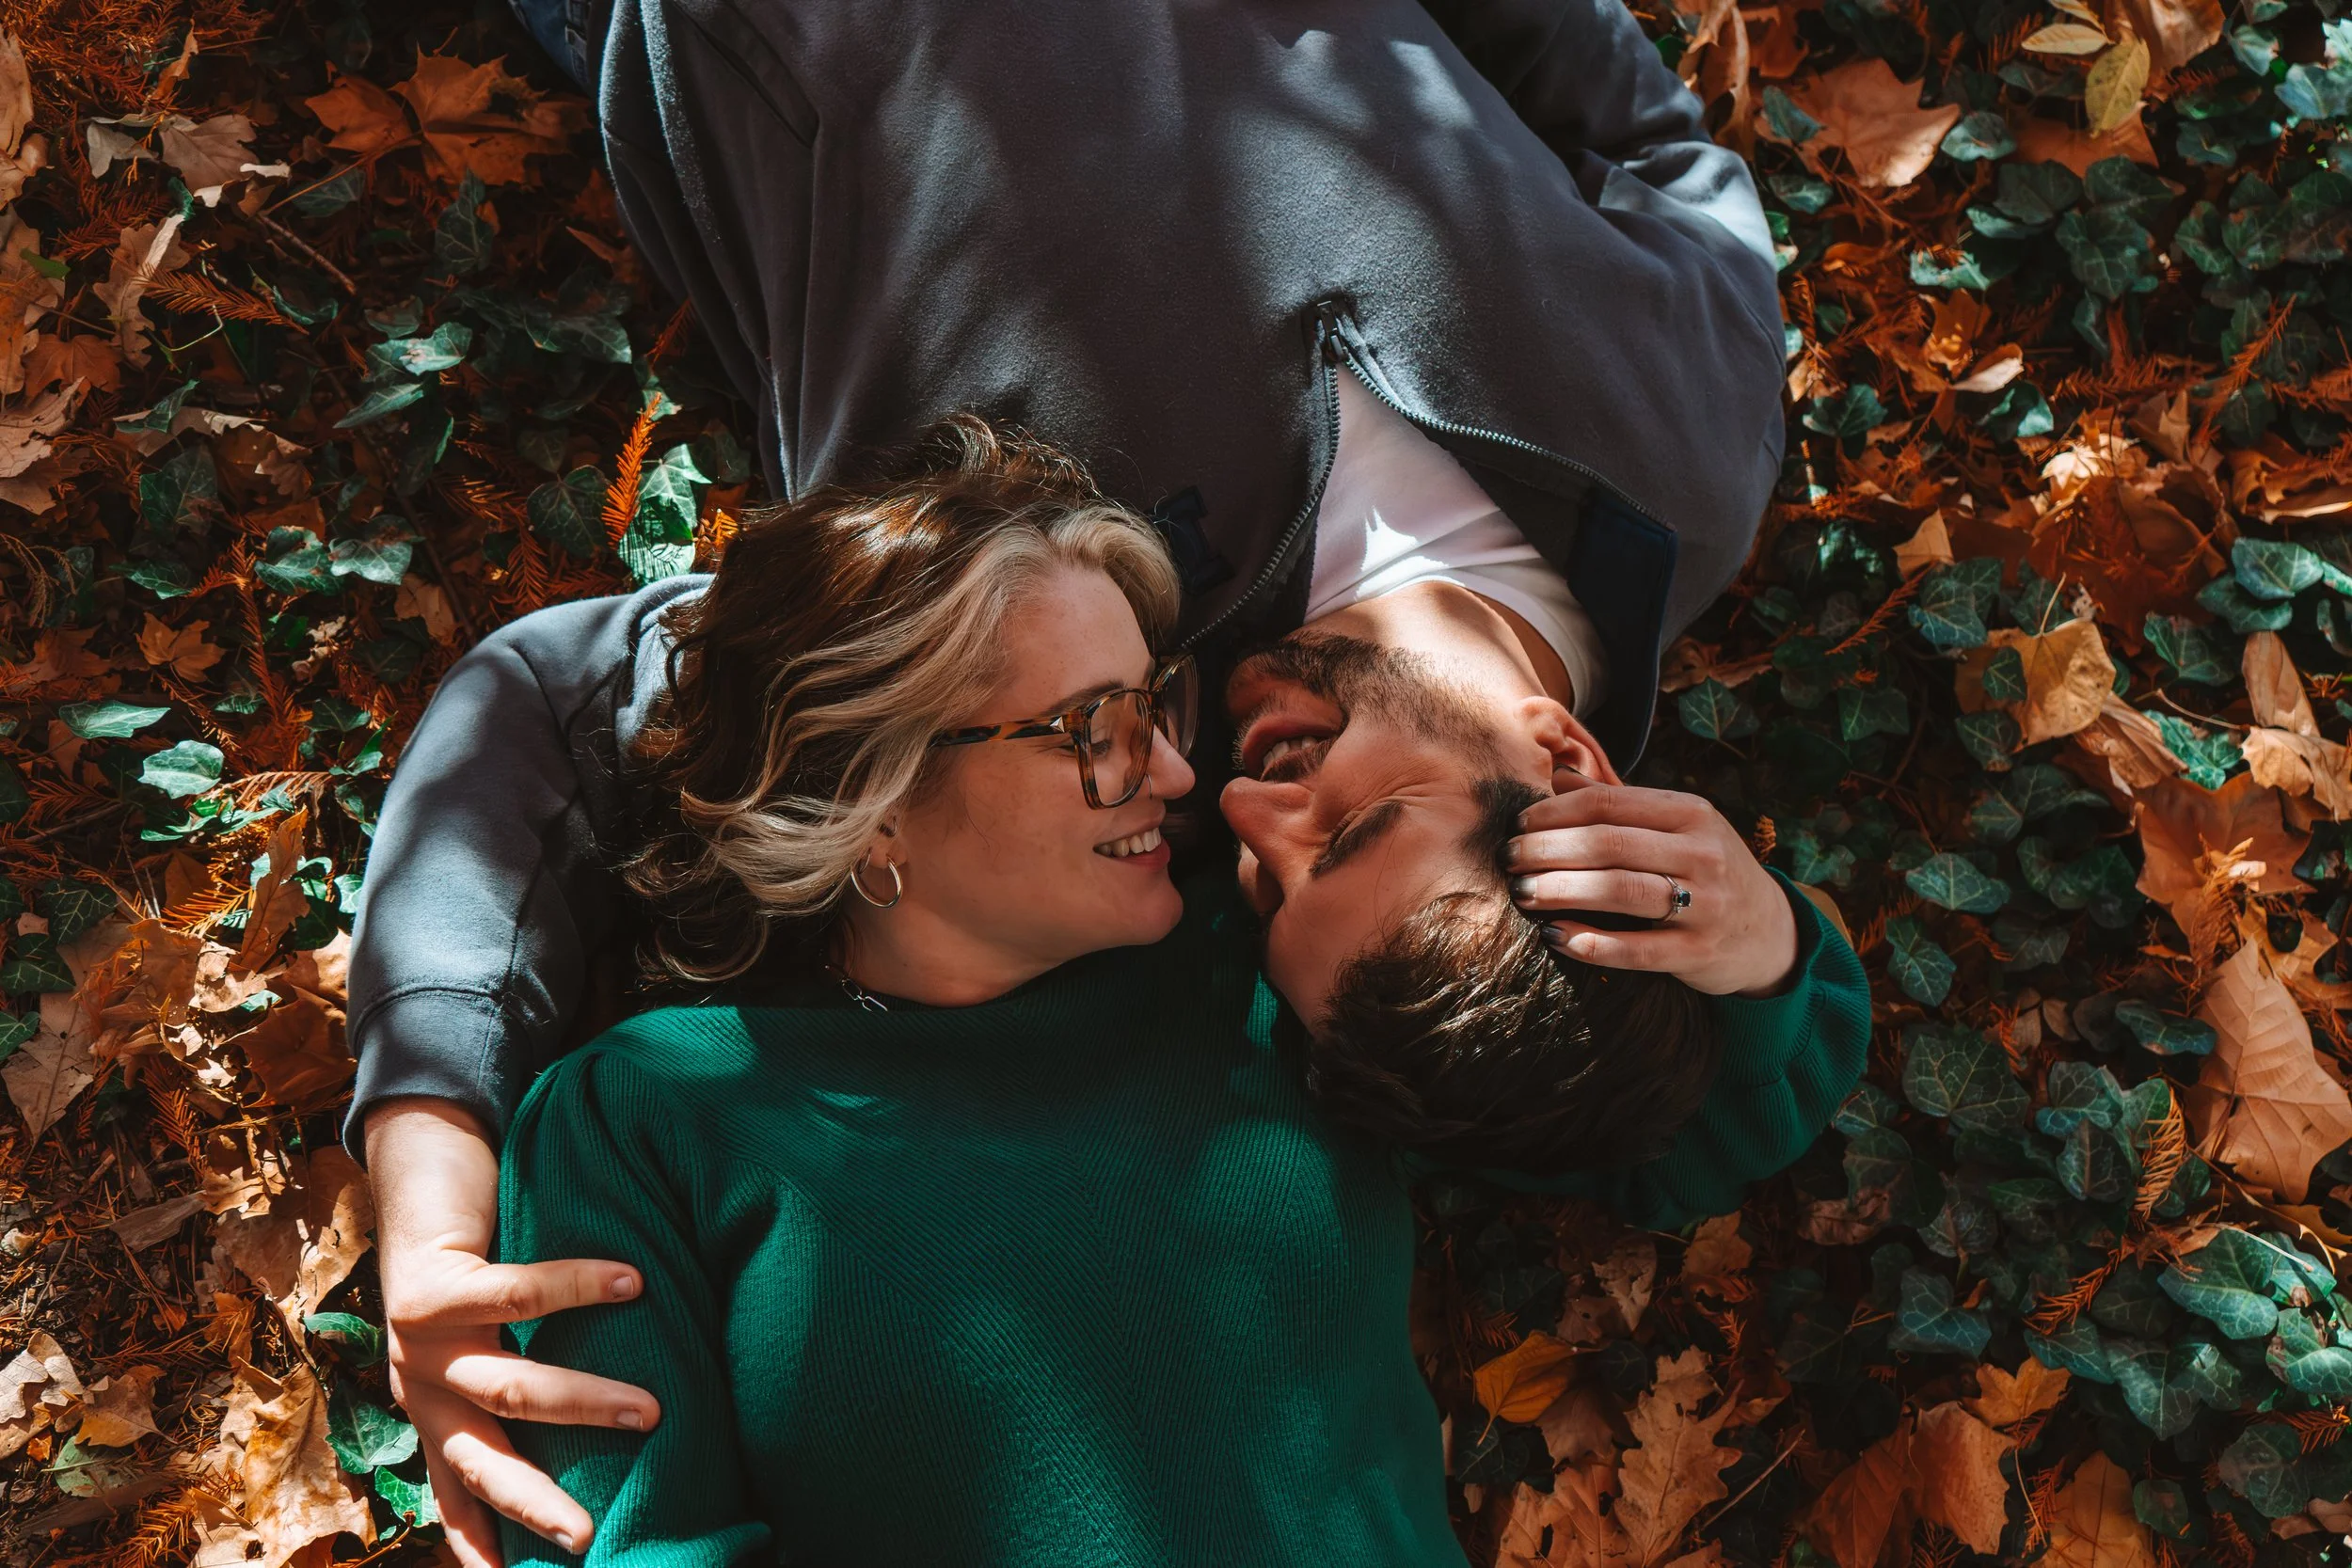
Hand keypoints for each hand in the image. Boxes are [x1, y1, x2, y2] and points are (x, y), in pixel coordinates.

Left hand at [367, 1098, 660, 1566]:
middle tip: (588, 1535)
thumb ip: (524, 1373)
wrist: (420, 1172)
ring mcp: (419, 1340)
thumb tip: (616, 1421)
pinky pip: (518, 1293)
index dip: (485, 1543)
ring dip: (583, 1404)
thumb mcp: (488, 1336)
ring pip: (509, 1388)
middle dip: (536, 1504)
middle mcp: (421, 1385)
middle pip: (483, 1462)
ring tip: (649, 1411)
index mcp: (435, 1409)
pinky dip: (581, 1288)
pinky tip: (633, 1283)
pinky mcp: (430, 1284)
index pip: (459, 1491)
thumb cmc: (476, 1256)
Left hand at [1506, 771, 1798, 996]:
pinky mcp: (1697, 952)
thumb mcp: (1679, 828)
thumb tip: (1556, 775)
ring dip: (1560, 891)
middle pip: (1607, 845)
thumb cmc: (1705, 871)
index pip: (1607, 803)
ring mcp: (1704, 904)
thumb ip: (1621, 805)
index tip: (1517, 825)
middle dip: (1546, 851)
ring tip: (1522, 894)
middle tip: (1508, 861)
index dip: (1553, 813)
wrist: (1770, 932)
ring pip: (1619, 891)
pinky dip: (1590, 943)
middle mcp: (1702, 854)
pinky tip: (1555, 937)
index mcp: (1691, 813)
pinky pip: (1635, 949)